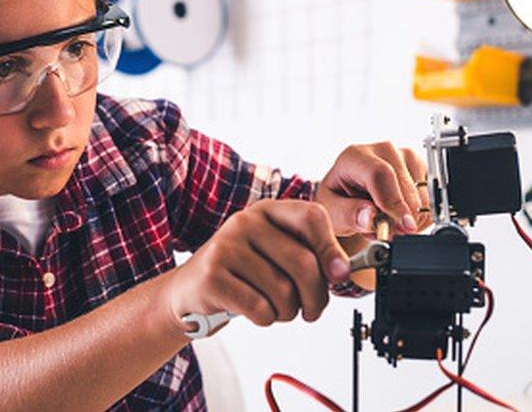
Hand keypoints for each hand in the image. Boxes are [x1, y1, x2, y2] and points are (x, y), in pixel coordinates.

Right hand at [163, 200, 349, 331]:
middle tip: (311, 310)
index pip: (312, 216)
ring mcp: (226, 247)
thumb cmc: (241, 273)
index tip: (339, 275)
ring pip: (284, 291)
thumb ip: (308, 255)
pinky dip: (265, 319)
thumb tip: (342, 270)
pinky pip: (260, 308)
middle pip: (304, 263)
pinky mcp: (212, 277)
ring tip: (274, 308)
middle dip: (316, 297)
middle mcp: (245, 222)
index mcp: (267, 211)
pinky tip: (254, 312)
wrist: (189, 290)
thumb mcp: (274, 253)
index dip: (332, 247)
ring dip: (288, 311)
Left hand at [315, 142, 430, 237]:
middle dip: (403, 217)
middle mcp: (382, 150)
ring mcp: (404, 156)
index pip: (381, 174)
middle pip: (405, 185)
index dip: (394, 202)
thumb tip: (369, 216)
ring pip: (422, 193)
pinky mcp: (419, 167)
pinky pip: (430, 197)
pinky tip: (398, 216)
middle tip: (390, 233)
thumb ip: (348, 214)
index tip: (403, 226)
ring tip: (386, 221)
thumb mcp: (332, 210)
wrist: (347, 197)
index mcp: (355, 156)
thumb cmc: (337, 200)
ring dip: (409, 217)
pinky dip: (419, 215)